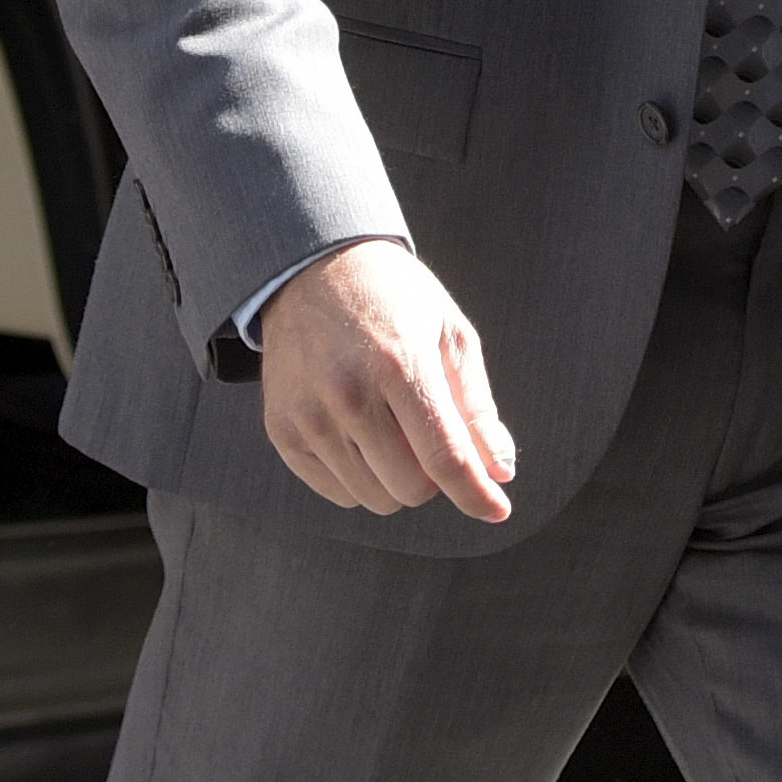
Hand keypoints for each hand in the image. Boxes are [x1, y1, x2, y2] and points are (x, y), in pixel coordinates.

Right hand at [259, 241, 515, 520]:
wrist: (314, 272)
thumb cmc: (396, 301)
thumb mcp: (450, 336)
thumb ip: (476, 408)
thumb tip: (500, 470)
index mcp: (400, 365)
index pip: (444, 456)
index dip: (475, 492)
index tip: (497, 510)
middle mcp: (348, 395)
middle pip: (410, 486)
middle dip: (435, 476)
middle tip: (432, 434)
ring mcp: (308, 416)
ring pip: (373, 497)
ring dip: (398, 479)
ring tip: (396, 429)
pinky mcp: (281, 431)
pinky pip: (335, 491)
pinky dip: (361, 478)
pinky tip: (364, 436)